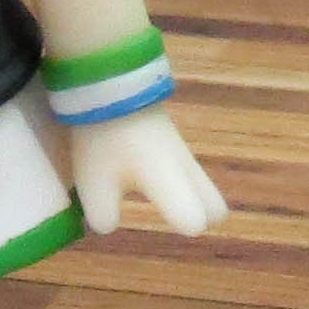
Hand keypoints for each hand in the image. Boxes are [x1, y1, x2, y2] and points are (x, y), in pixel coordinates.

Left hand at [66, 105, 227, 236]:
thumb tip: (110, 225)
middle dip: (197, 217)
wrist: (110, 83)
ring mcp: (183, 154)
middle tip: (165, 215)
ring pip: (204, 190)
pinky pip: (188, 173)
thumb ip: (103, 216)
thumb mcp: (92, 184)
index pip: (196, 219)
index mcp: (171, 182)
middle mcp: (186, 171)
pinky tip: (143, 173)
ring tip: (152, 195)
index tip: (165, 222)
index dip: (183, 224)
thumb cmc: (103, 139)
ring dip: (187, 199)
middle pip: (216, 210)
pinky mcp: (174, 142)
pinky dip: (177, 183)